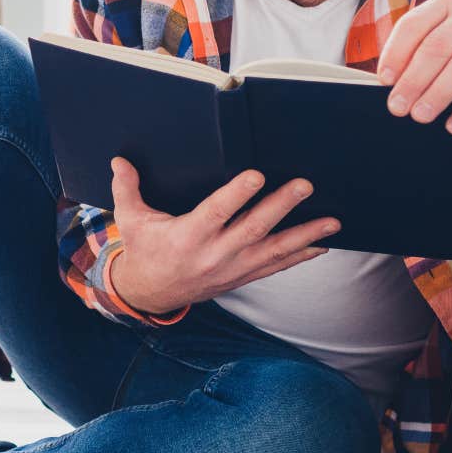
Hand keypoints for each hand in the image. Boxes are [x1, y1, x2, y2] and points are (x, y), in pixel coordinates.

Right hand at [104, 156, 338, 315]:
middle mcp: (214, 255)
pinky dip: (301, 255)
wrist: (151, 293)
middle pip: (253, 229)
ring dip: (304, 235)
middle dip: (281, 207)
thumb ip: (127, 188)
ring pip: (273, 250)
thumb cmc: (144, 250)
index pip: (216, 213)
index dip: (237, 195)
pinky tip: (323, 244)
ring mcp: (232, 268)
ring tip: (332, 221)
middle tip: (304, 186)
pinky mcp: (243, 276)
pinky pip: (276, 266)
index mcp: (187, 237)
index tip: (257, 175)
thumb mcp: (130, 220)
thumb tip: (119, 159)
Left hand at [374, 0, 451, 134]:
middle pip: (437, 46)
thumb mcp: (448, 38)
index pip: (414, 25)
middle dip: (413, 80)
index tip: (384, 80)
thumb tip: (392, 85)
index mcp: (447, 3)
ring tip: (421, 116)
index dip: (396, 53)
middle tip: (398, 107)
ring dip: (438, 94)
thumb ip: (421, 52)